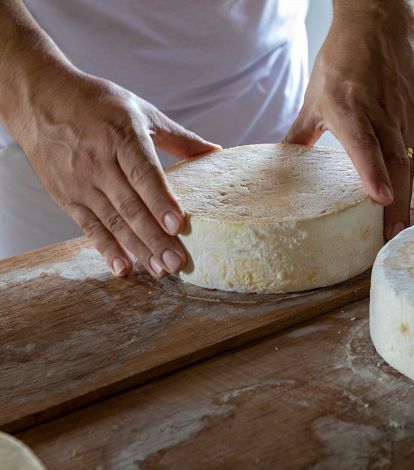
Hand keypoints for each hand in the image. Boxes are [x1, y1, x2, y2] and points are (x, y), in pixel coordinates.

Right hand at [8, 65, 218, 276]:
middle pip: (130, 205)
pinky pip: (88, 226)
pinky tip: (123, 267)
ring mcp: (80, 180)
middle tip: (177, 262)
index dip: (161, 201)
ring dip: (137, 249)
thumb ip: (179, 137)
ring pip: (112, 221)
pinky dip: (106, 248)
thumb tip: (216, 152)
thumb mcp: (141, 111)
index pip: (145, 174)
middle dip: (155, 238)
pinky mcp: (65, 195)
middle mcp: (98, 160)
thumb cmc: (97, 103)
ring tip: (159, 270)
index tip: (179, 225)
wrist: (39, 97)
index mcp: (121, 136)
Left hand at [284, 0, 413, 238]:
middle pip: (392, 162)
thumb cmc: (342, 62)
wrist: (378, 27)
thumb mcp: (315, 97)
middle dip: (393, 203)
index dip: (373, 171)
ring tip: (405, 231)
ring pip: (410, 162)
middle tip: (389, 237)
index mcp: (349, 108)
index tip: (380, 198)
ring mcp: (404, 116)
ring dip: (409, 198)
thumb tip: (282, 162)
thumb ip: (301, 135)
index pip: (365, 143)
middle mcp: (381, 114)